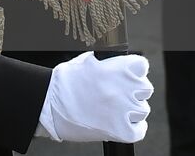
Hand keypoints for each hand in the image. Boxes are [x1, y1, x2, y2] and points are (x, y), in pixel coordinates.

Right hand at [37, 51, 151, 143]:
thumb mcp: (85, 62)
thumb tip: (120, 63)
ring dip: (131, 109)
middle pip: (145, 88)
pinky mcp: (122, 131)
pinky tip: (120, 122)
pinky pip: (140, 130)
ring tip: (113, 109)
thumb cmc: (64, 83)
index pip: (142, 66)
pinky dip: (133, 128)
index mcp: (115, 69)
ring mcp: (123, 111)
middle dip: (134, 91)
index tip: (128, 75)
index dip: (135, 70)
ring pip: (142, 109)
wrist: (49, 106)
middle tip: (118, 94)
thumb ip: (106, 63)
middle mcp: (122, 89)